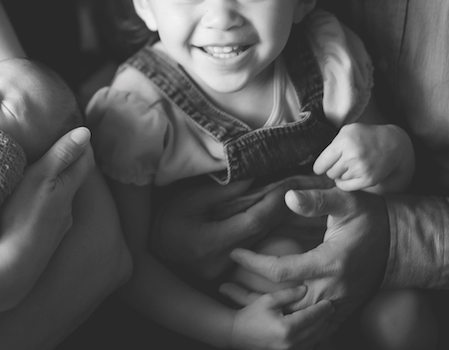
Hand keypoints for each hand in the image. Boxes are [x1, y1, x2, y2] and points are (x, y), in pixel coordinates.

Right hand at [0, 127, 93, 305]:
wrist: (10, 267)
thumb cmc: (22, 218)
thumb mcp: (40, 178)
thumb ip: (61, 155)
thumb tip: (86, 133)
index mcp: (68, 191)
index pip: (84, 162)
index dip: (81, 145)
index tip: (76, 131)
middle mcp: (67, 211)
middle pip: (73, 182)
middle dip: (67, 166)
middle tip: (55, 148)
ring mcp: (56, 229)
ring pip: (59, 201)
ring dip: (53, 188)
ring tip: (39, 177)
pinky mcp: (42, 243)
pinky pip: (46, 218)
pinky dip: (42, 207)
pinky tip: (30, 208)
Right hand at [150, 175, 330, 279]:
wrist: (150, 248)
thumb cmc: (166, 219)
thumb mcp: (189, 199)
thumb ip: (221, 192)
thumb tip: (253, 178)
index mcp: (209, 242)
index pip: (252, 222)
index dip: (272, 204)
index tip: (287, 186)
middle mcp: (220, 260)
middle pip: (260, 234)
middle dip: (280, 211)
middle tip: (298, 190)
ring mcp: (223, 270)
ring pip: (258, 243)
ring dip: (274, 221)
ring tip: (291, 201)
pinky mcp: (225, 271)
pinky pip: (250, 248)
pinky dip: (262, 230)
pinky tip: (274, 217)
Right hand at [229, 286, 332, 349]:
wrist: (237, 334)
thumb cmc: (251, 315)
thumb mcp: (268, 300)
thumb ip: (287, 294)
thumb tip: (305, 289)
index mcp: (286, 328)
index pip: (311, 317)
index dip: (321, 309)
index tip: (329, 302)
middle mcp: (290, 343)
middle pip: (316, 330)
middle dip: (325, 319)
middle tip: (331, 309)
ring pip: (314, 341)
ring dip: (321, 330)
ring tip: (326, 319)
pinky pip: (306, 347)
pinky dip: (313, 339)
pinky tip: (316, 331)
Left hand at [230, 188, 389, 331]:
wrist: (403, 245)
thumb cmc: (372, 218)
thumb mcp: (347, 201)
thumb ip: (317, 200)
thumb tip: (288, 196)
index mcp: (330, 262)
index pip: (280, 270)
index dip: (253, 263)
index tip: (234, 253)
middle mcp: (333, 289)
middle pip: (282, 303)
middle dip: (250, 296)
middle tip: (222, 285)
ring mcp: (339, 304)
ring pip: (295, 320)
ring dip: (266, 313)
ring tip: (235, 302)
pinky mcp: (343, 311)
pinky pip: (312, 327)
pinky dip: (289, 324)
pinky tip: (267, 316)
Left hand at [313, 124, 406, 191]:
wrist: (392, 144)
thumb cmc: (365, 136)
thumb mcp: (347, 131)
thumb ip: (332, 145)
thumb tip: (317, 164)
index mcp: (344, 142)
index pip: (321, 163)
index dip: (319, 167)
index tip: (320, 168)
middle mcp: (352, 156)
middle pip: (329, 172)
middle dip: (331, 170)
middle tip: (340, 164)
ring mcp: (361, 169)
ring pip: (338, 179)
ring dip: (341, 175)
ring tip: (350, 166)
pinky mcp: (368, 179)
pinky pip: (347, 187)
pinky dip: (346, 183)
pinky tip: (351, 175)